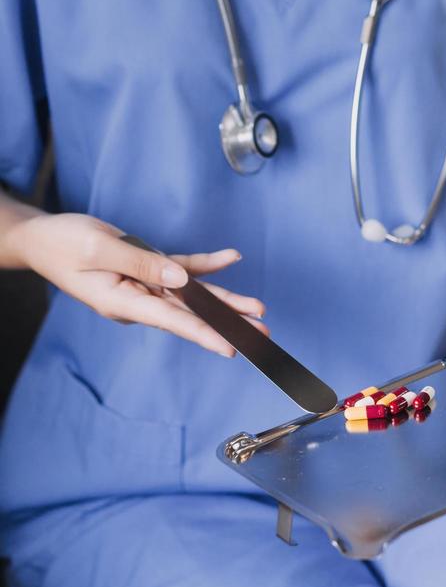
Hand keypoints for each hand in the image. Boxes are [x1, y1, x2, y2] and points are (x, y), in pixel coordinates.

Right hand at [10, 213, 267, 355]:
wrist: (43, 238)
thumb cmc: (63, 244)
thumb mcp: (99, 248)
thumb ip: (141, 263)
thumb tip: (180, 278)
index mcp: (124, 302)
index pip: (173, 322)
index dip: (204, 333)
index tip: (231, 348)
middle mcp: (139, 300)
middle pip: (190, 313)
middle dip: (227, 322)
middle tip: (261, 332)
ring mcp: (144, 286)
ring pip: (193, 295)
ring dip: (225, 298)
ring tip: (257, 308)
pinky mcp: (146, 269)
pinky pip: (182, 268)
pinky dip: (206, 264)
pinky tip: (231, 257)